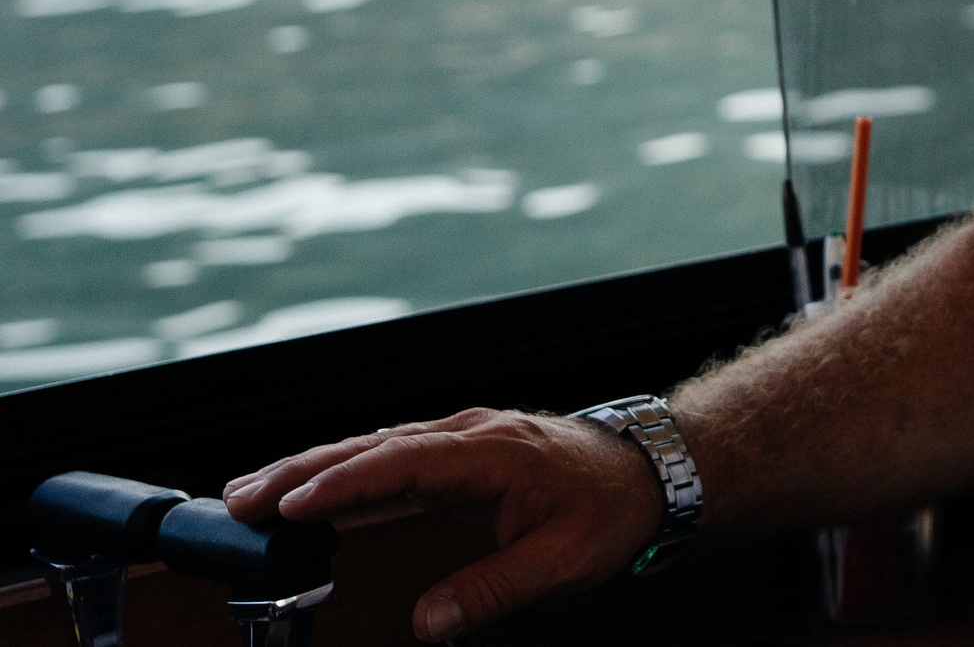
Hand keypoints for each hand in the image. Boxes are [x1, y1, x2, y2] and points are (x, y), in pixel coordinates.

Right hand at [222, 406, 664, 641]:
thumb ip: (496, 589)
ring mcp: (462, 438)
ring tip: (250, 494)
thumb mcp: (565, 559)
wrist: (649, 466)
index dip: (344, 485)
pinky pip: (390, 457)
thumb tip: (430, 625)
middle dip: (302, 470)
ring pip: (374, 447)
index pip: (403, 462)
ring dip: (312, 468)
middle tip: (239, 499)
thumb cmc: (611, 505)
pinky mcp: (459, 451)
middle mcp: (469, 434)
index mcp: (492, 452)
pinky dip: (343, 472)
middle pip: (373, 446)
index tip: (290, 505)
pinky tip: (306, 493)